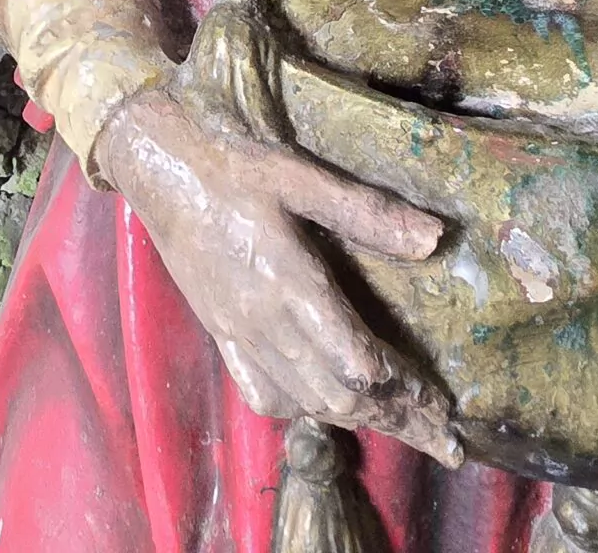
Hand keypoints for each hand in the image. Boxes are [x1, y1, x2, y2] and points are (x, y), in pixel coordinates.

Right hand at [94, 87, 460, 463]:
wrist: (157, 166)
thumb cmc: (230, 163)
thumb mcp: (300, 175)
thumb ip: (367, 212)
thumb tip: (436, 238)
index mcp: (289, 284)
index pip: (356, 363)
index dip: (403, 387)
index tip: (440, 399)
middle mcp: (264, 322)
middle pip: (337, 395)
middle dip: (393, 417)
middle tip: (439, 434)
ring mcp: (237, 333)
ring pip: (303, 400)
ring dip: (354, 417)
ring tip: (398, 424)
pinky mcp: (219, 332)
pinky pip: (261, 391)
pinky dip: (302, 407)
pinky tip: (323, 404)